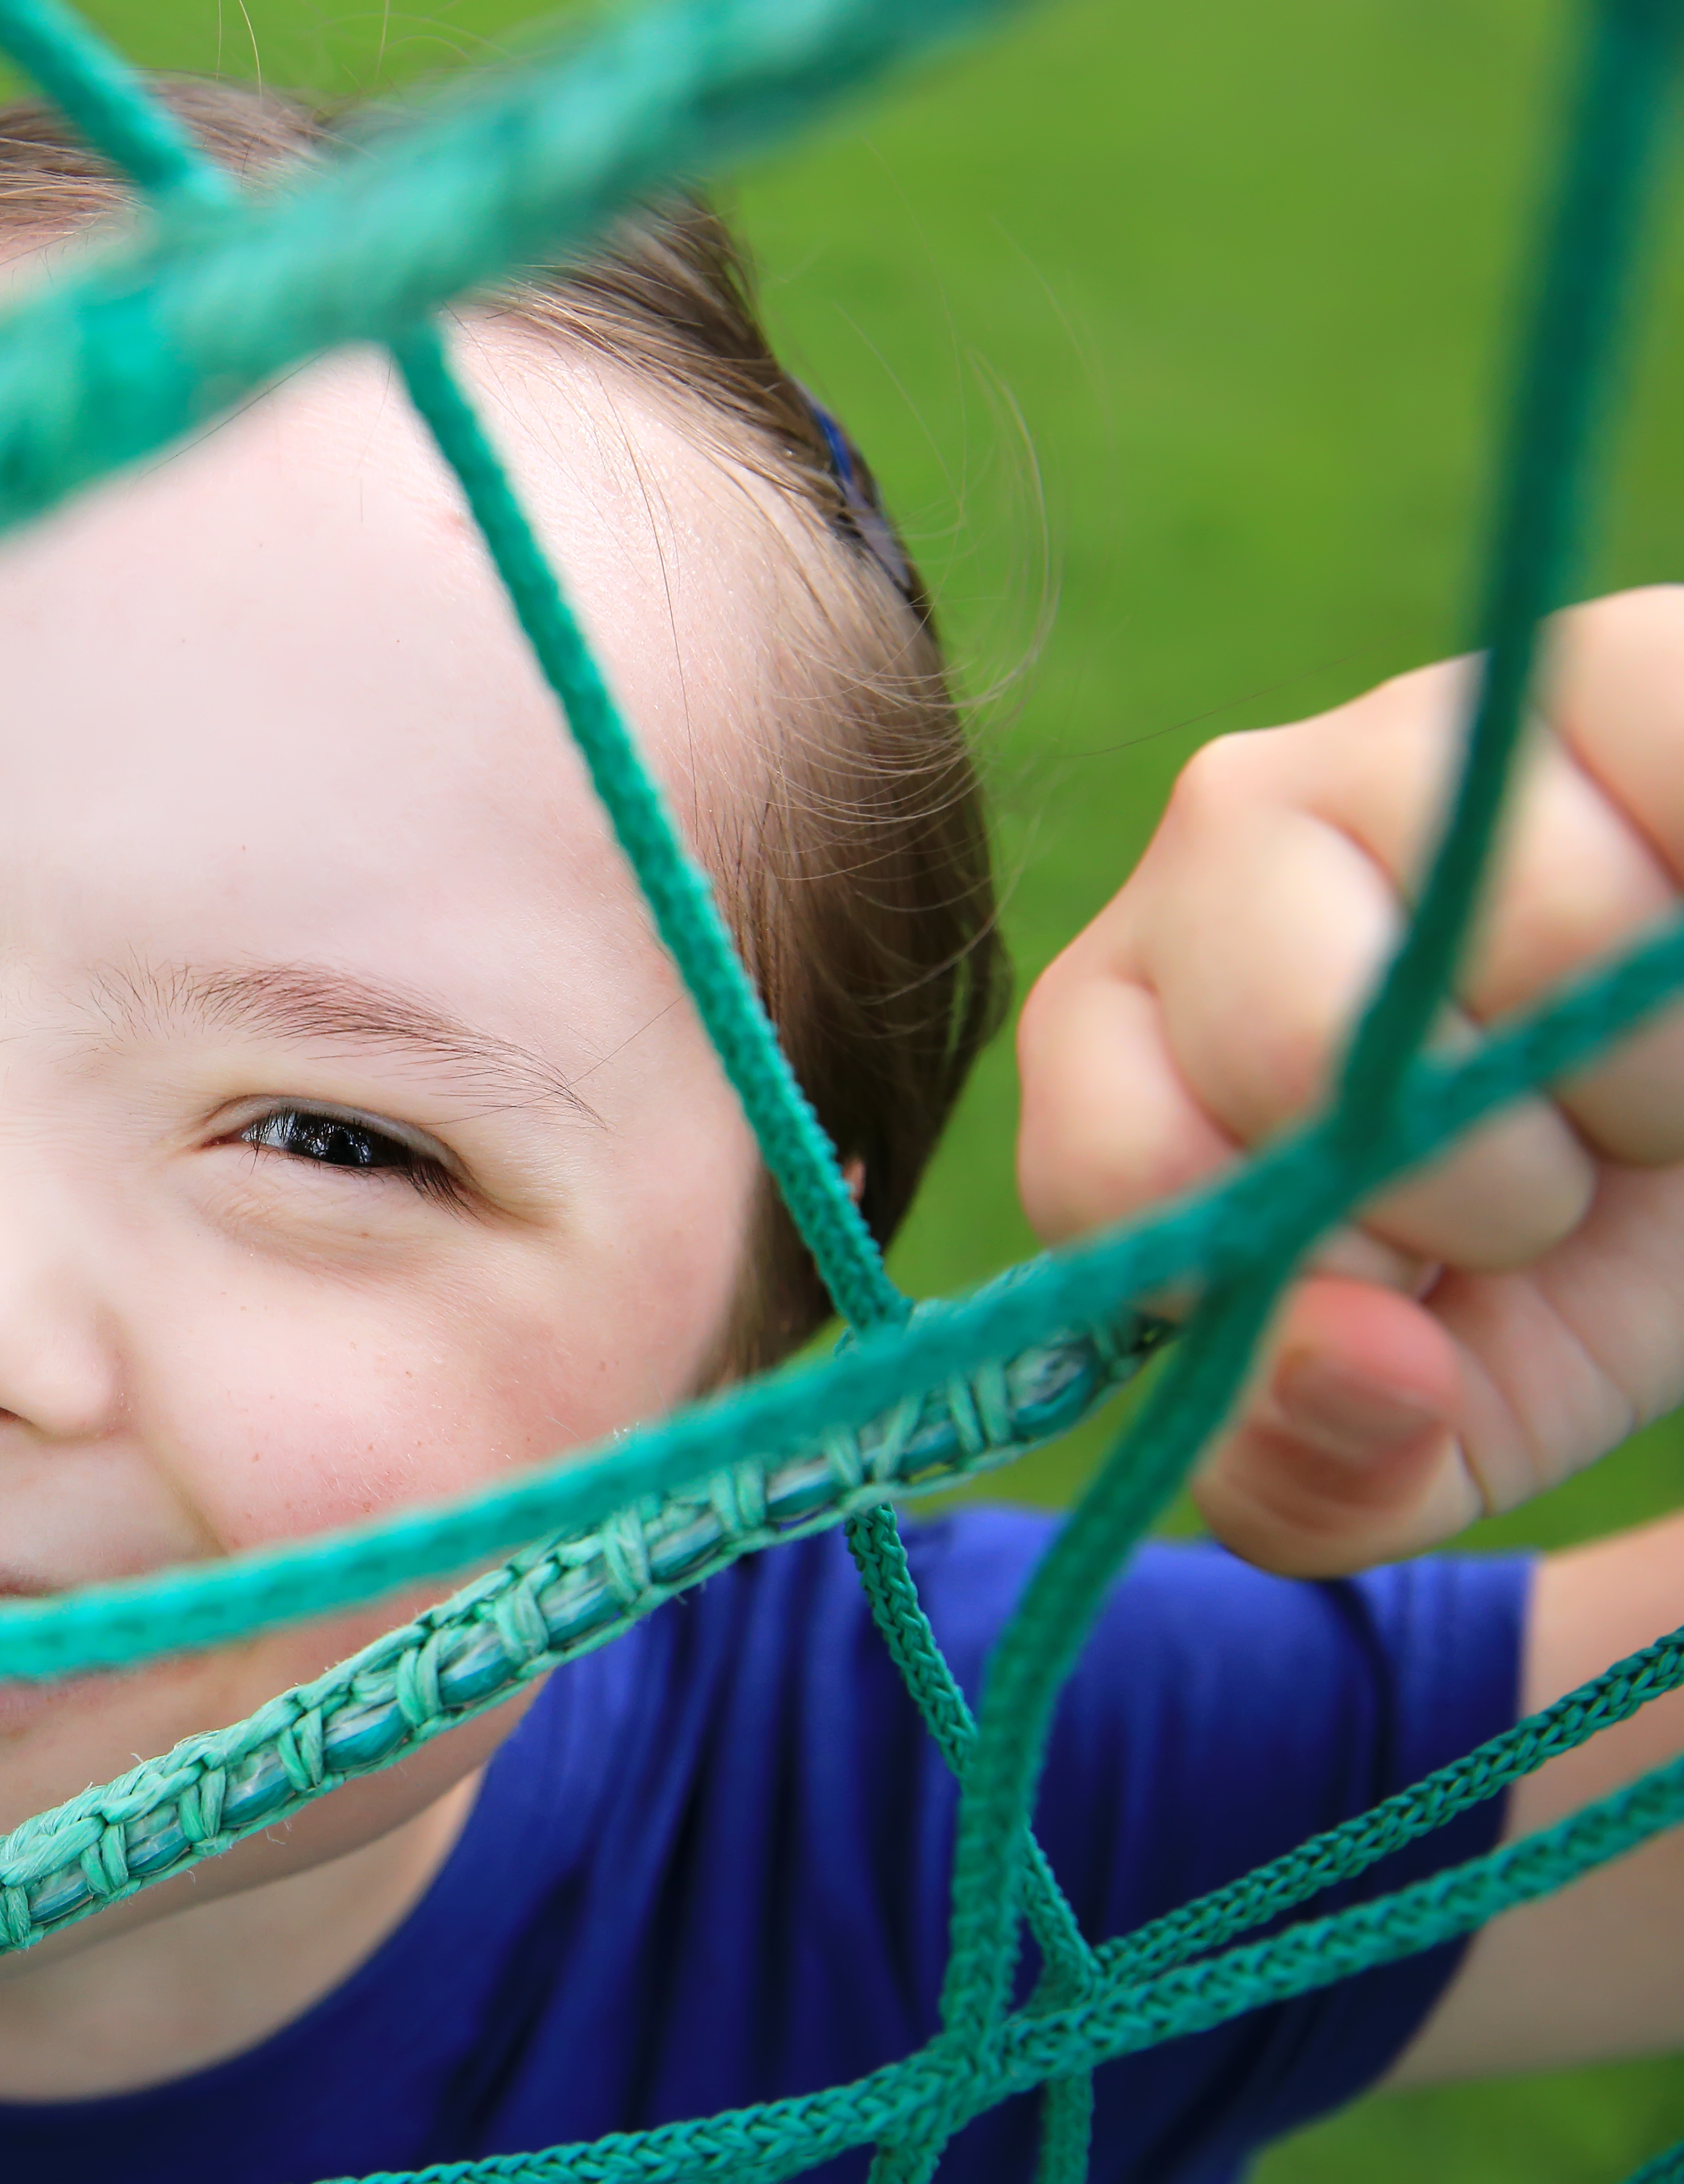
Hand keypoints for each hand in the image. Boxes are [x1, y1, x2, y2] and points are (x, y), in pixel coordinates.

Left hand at [1018, 585, 1683, 1577]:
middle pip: (1304, 1046)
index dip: (1297, 1270)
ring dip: (1638, 1070)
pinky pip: (1663, 787)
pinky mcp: (1607, 667)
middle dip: (1484, 1180)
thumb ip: (1318, 1470)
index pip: (1120, 1167)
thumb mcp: (1439, 1411)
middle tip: (1563, 1160)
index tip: (1409, 1278)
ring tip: (1649, 1067)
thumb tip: (1346, 1361)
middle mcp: (1223, 837)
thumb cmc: (1579, 1243)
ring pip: (1524, 935)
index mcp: (1127, 1019)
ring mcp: (1412, 729)